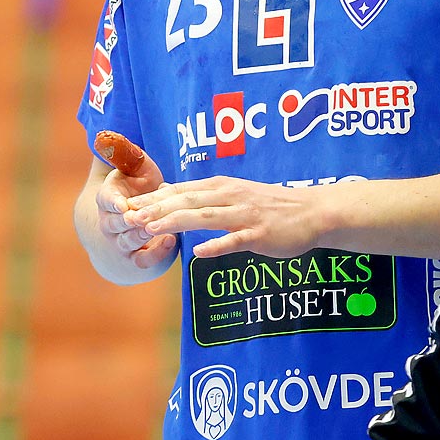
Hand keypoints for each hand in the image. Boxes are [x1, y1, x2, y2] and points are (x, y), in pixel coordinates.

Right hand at [93, 138, 175, 271]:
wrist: (129, 223)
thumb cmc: (135, 188)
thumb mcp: (132, 168)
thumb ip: (126, 153)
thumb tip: (111, 134)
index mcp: (107, 198)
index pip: (105, 200)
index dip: (113, 203)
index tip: (123, 204)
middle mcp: (110, 222)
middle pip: (114, 224)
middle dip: (128, 221)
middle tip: (140, 218)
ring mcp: (121, 242)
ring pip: (127, 242)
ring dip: (142, 236)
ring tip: (157, 228)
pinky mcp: (136, 258)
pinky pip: (143, 260)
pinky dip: (156, 253)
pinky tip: (172, 240)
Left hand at [128, 175, 330, 258]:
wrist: (312, 211)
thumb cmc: (272, 205)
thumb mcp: (235, 194)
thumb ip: (206, 197)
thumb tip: (172, 197)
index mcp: (221, 187)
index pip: (180, 190)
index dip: (152, 198)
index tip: (126, 205)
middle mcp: (229, 196)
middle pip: (186, 200)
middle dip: (155, 208)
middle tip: (129, 217)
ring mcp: (244, 215)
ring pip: (204, 216)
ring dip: (176, 222)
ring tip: (151, 229)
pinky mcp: (259, 234)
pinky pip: (235, 240)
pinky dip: (216, 245)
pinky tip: (199, 253)